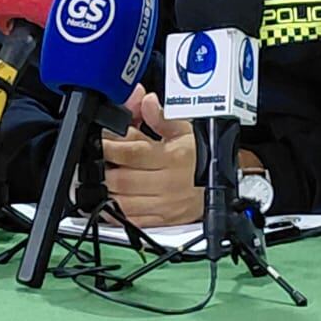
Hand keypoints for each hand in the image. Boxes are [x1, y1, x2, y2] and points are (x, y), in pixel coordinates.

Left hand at [101, 92, 201, 227]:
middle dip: (104, 169)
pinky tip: (108, 201)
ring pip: (123, 201)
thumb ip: (160, 116)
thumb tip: (145, 99)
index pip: (132, 152)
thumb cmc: (203, 155)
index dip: (109, 146)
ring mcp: (164, 204)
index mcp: (172, 157)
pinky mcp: (163, 219)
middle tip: (95, 160)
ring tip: (100, 178)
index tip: (98, 141)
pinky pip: (132, 221)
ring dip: (106, 190)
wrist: (225, 183)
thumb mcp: (186, 129)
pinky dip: (115, 213)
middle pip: (122, 179)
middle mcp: (167, 183)